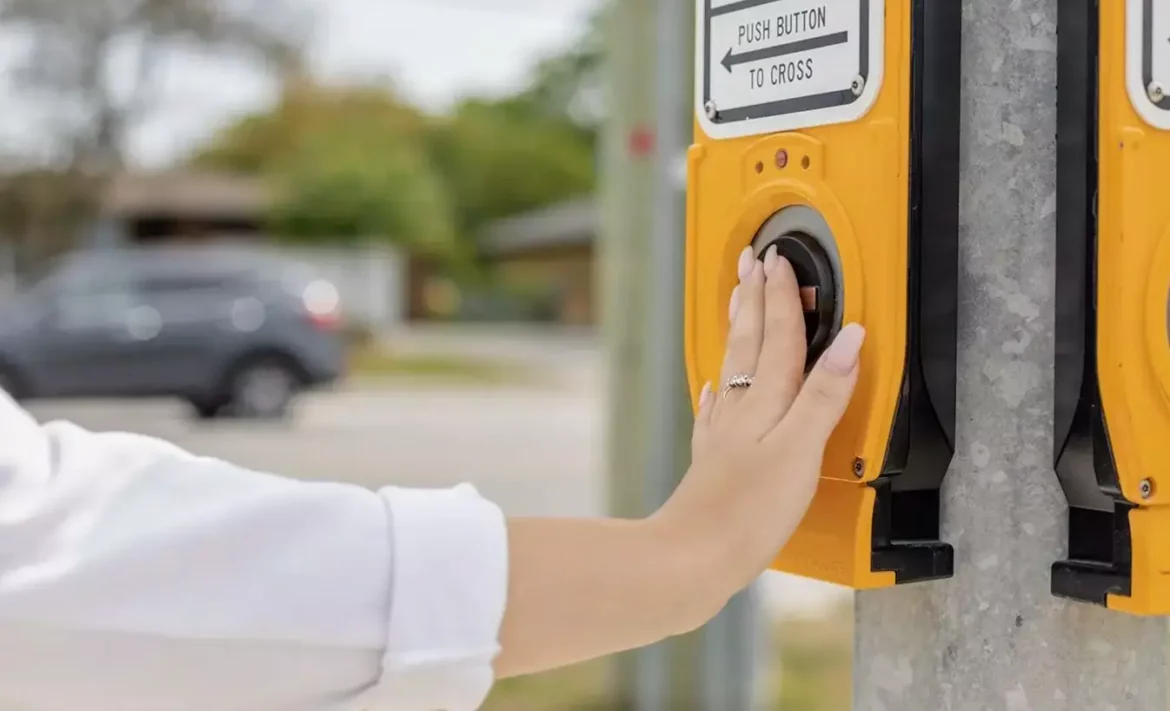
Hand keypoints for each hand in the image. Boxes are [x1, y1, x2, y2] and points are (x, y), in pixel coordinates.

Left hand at [493, 246, 863, 678]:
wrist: (692, 557)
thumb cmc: (747, 512)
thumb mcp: (801, 451)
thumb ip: (825, 395)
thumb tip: (850, 341)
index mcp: (766, 403)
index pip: (778, 336)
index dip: (781, 297)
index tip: (780, 259)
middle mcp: (740, 410)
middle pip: (749, 342)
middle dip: (753, 299)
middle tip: (750, 261)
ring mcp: (723, 435)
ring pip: (732, 368)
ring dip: (738, 331)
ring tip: (737, 302)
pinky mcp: (713, 462)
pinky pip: (717, 411)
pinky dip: (720, 391)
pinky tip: (715, 389)